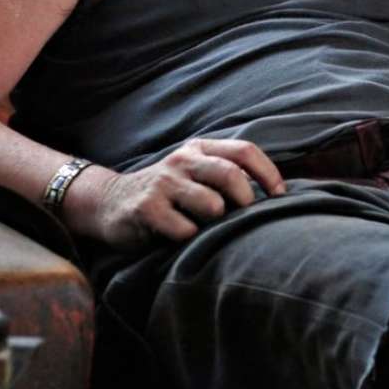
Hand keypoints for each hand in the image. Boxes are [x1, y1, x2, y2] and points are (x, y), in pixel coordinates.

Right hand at [89, 138, 285, 252]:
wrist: (109, 202)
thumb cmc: (166, 193)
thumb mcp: (193, 173)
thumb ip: (225, 175)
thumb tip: (274, 195)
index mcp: (199, 149)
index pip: (244, 151)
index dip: (268, 173)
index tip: (280, 197)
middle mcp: (182, 160)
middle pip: (230, 174)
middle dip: (245, 200)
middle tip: (244, 218)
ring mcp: (164, 183)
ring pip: (211, 204)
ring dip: (217, 222)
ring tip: (207, 228)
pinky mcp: (147, 208)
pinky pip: (184, 229)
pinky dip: (191, 239)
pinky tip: (182, 238)